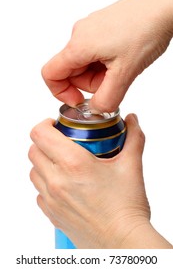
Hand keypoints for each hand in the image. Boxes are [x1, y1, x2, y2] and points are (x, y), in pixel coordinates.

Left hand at [28, 114, 171, 247]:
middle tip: (62, 143)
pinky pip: (39, 192)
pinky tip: (63, 185)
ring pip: (33, 171)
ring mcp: (51, 199)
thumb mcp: (131, 166)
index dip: (45, 124)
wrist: (123, 242)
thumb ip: (133, 138)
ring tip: (62, 163)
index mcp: (73, 163)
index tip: (56, 125)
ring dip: (44, 162)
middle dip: (45, 142)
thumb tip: (132, 120)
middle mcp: (56, 180)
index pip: (40, 133)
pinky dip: (46, 184)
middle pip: (33, 150)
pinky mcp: (51, 214)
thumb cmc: (126, 207)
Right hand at [41, 0, 172, 111]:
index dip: (61, 93)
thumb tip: (95, 110)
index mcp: (79, 45)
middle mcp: (79, 35)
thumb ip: (107, 99)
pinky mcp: (100, 30)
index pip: (51, 74)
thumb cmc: (146, 29)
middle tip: (112, 82)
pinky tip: (121, 60)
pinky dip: (105, 64)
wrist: (164, 7)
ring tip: (121, 68)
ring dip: (100, 75)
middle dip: (91, 84)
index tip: (78, 101)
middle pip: (72, 72)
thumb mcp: (125, 73)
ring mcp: (90, 31)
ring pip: (84, 65)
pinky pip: (94, 55)